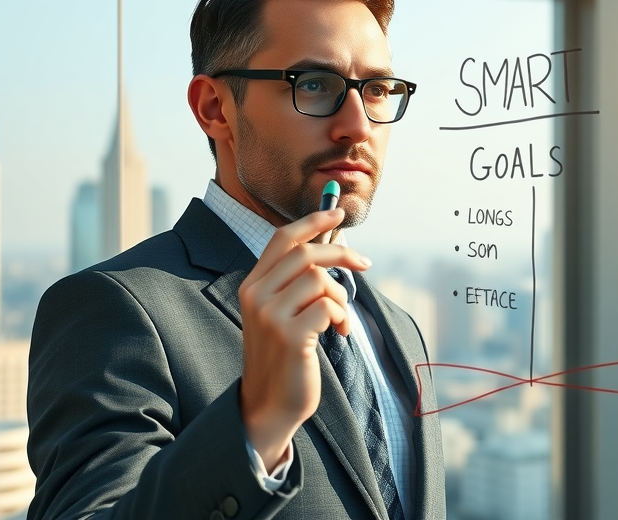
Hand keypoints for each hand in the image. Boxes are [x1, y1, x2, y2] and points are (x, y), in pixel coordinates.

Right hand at [236, 208, 370, 465]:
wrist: (270, 404)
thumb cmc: (285, 356)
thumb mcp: (282, 313)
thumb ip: (296, 283)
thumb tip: (333, 247)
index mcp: (252, 285)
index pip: (282, 239)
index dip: (312, 222)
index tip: (338, 213)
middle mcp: (256, 296)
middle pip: (307, 254)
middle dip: (342, 254)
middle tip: (365, 264)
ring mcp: (270, 316)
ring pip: (320, 280)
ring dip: (341, 297)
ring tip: (340, 319)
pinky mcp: (289, 336)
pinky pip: (328, 306)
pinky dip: (342, 317)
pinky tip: (339, 334)